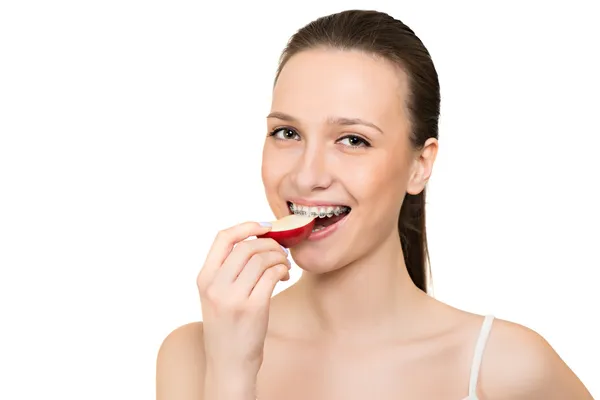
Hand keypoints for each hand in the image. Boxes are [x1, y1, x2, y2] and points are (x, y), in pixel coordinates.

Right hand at [197, 221, 290, 378]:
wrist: (229, 363)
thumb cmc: (227, 327)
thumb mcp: (215, 296)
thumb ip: (227, 270)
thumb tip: (256, 240)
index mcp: (204, 278)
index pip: (223, 238)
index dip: (246, 226)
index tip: (264, 227)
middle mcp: (215, 286)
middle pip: (247, 247)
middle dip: (269, 243)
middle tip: (281, 250)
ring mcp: (233, 297)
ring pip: (261, 259)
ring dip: (279, 257)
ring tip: (284, 265)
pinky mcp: (253, 308)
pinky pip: (272, 275)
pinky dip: (282, 270)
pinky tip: (284, 275)